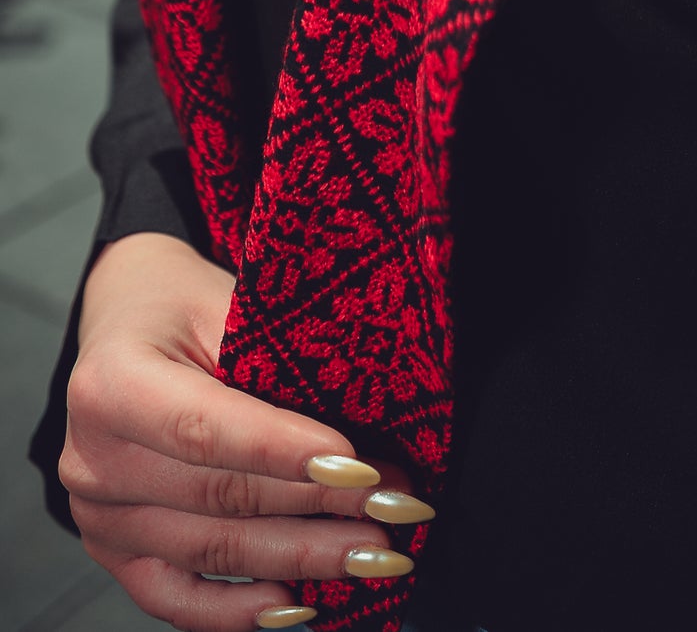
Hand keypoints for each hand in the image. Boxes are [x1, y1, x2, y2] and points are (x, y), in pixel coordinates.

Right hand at [60, 232, 432, 629]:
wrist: (127, 319)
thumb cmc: (186, 307)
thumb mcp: (227, 304)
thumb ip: (275, 363)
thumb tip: (361, 434)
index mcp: (110, 384)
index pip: (204, 428)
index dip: (284, 453)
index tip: (359, 468)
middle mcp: (91, 459)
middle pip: (218, 497)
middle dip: (317, 506)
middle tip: (394, 510)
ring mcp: (99, 516)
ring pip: (212, 551)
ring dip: (301, 557)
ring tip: (373, 553)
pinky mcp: (115, 552)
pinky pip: (175, 597)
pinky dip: (237, 610)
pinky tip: (299, 603)